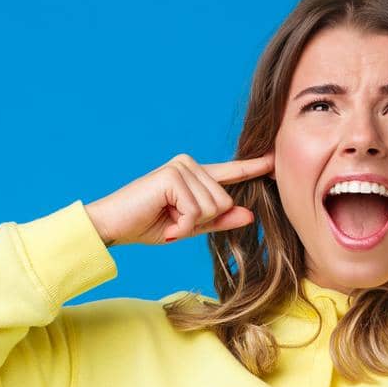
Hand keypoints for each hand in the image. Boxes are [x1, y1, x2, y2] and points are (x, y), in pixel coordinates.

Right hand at [86, 152, 273, 246]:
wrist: (114, 226)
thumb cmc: (148, 225)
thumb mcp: (190, 227)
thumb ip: (219, 220)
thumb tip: (250, 214)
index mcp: (196, 175)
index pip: (230, 172)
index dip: (253, 167)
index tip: (273, 160)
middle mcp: (190, 165)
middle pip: (225, 202)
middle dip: (201, 222)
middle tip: (174, 222)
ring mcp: (181, 167)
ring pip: (213, 207)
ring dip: (189, 224)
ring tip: (166, 220)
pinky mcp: (173, 175)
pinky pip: (196, 211)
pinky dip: (181, 225)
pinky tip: (164, 220)